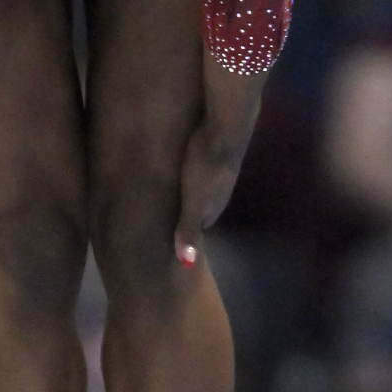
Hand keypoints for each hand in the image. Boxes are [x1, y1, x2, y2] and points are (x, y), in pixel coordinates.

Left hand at [175, 121, 245, 267]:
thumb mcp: (193, 202)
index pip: (200, 225)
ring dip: (191, 186)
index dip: (183, 228)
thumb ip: (189, 230)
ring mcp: (224, 169)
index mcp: (215, 207)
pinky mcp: (221, 148)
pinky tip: (183, 158)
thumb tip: (187, 265)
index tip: (167, 229)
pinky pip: (205, 163)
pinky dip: (194, 166)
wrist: (227, 126)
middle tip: (164, 206)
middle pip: (203, 205)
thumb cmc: (205, 167)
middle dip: (186, 207)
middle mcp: (223, 191)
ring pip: (205, 184)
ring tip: (170, 184)